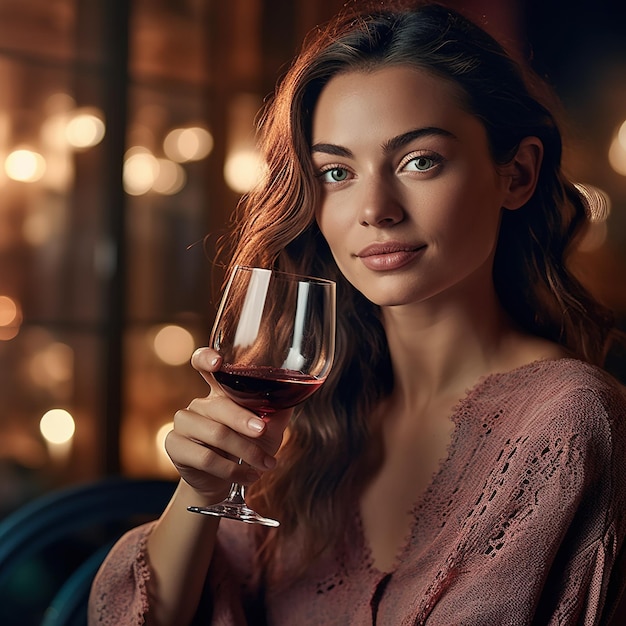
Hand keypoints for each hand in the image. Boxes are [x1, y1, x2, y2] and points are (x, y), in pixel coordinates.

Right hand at [165, 347, 290, 502]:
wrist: (221, 482)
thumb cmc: (246, 448)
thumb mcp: (266, 430)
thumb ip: (277, 412)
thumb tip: (294, 396)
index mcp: (218, 391)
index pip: (203, 364)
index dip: (206, 358)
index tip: (218, 362)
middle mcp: (198, 403)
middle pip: (219, 407)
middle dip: (244, 421)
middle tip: (263, 432)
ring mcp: (183, 423)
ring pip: (216, 434)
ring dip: (246, 451)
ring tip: (265, 465)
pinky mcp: (175, 445)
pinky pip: (206, 458)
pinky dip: (232, 470)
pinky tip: (248, 476)